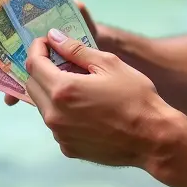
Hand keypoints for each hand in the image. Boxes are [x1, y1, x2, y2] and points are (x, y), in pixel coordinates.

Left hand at [25, 28, 175, 167]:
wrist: (153, 139)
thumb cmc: (135, 97)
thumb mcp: (109, 64)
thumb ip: (76, 50)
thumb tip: (54, 37)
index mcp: (62, 90)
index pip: (34, 64)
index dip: (37, 48)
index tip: (47, 42)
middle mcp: (54, 115)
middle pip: (33, 85)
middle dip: (42, 69)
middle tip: (61, 61)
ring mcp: (60, 135)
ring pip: (43, 106)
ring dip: (52, 91)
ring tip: (78, 85)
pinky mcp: (68, 148)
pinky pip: (57, 124)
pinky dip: (63, 112)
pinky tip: (85, 108)